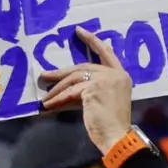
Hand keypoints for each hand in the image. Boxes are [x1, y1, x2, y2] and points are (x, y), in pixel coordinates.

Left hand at [38, 28, 133, 153]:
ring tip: (45, 98)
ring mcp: (105, 79)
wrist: (117, 136)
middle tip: (45, 74)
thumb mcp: (103, 101)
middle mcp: (115, 74)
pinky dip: (58, 99)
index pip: (106, 52)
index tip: (79, 31)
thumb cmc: (112, 124)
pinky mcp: (93, 88)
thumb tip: (67, 90)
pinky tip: (49, 105)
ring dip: (57, 89)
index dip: (92, 40)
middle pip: (83, 67)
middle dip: (62, 72)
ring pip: (75, 79)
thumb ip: (91, 91)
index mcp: (121, 75)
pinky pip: (71, 92)